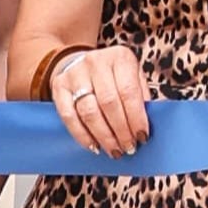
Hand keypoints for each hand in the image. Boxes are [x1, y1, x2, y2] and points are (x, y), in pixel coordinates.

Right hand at [48, 42, 151, 157]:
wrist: (82, 62)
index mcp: (120, 58)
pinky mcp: (59, 86)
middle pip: (109, 104)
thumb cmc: (115, 75)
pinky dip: (82, 135)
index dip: (136, 118)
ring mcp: (74, 73)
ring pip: (89, 112)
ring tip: (114, 150)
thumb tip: (148, 126)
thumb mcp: (134, 77)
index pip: (129, 92)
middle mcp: (95, 62)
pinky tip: (94, 146)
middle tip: (128, 147)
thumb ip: (141, 97)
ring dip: (103, 136)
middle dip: (121, 131)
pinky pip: (69, 116)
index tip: (142, 137)